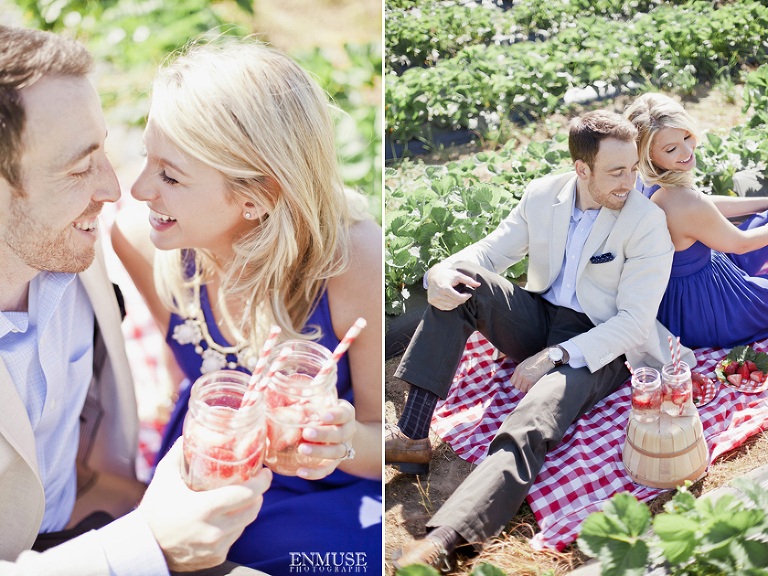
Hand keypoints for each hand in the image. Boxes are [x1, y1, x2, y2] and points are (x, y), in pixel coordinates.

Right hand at [137, 439, 271, 571]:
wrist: (143, 548)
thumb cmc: (154, 510)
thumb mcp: (164, 477)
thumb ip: (180, 454)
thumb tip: (190, 434)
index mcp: (203, 508)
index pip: (245, 494)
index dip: (261, 482)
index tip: (266, 473)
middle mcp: (213, 530)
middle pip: (252, 509)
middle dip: (258, 494)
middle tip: (256, 483)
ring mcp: (215, 547)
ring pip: (244, 524)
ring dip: (246, 510)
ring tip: (241, 498)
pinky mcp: (215, 558)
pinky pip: (234, 538)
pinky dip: (235, 526)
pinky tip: (227, 517)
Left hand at [296, 399, 355, 479]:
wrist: (336, 430)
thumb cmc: (322, 411)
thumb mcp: (318, 402)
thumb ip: (305, 400)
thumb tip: (282, 399)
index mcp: (346, 414)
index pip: (344, 414)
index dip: (336, 415)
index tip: (323, 415)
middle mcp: (348, 431)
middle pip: (340, 435)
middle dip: (323, 434)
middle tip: (306, 433)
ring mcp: (343, 448)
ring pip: (336, 453)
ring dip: (319, 452)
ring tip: (301, 449)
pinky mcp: (334, 463)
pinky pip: (327, 469)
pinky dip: (315, 472)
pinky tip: (300, 472)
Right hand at [427, 265, 480, 310]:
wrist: (433, 275)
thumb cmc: (447, 275)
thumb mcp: (458, 275)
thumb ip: (469, 280)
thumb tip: (479, 284)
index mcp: (444, 288)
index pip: (458, 298)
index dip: (466, 297)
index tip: (469, 294)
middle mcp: (438, 294)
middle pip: (454, 303)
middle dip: (462, 300)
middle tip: (464, 296)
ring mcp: (434, 299)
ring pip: (450, 307)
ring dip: (456, 303)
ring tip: (458, 298)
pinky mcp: (431, 301)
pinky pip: (443, 308)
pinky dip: (450, 306)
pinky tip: (452, 300)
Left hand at [509, 348, 555, 393]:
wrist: (545, 359)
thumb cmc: (537, 361)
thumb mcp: (525, 364)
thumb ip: (520, 371)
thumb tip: (518, 379)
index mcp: (518, 370)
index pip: (512, 382)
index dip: (517, 383)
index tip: (521, 383)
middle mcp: (520, 375)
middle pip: (517, 387)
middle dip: (522, 386)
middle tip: (527, 384)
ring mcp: (526, 379)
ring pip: (523, 390)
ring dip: (527, 388)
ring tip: (531, 384)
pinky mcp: (532, 382)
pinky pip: (529, 390)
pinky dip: (532, 388)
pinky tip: (535, 384)